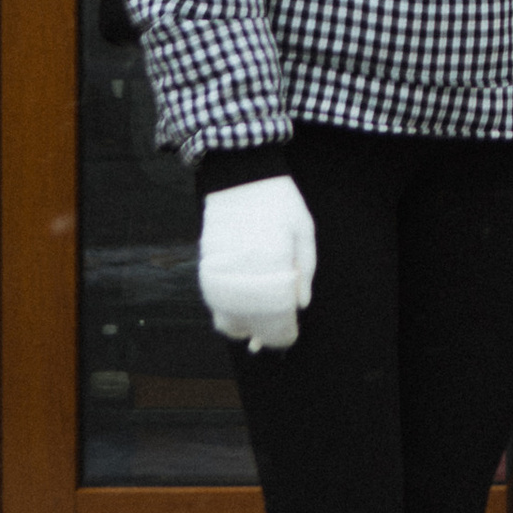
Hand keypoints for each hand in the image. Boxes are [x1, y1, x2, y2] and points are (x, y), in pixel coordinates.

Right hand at [197, 173, 317, 351]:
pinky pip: (214, 299)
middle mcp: (242, 274)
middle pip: (248, 324)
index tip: (289, 337)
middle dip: (260, 336)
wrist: (240, 173)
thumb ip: (305, 268)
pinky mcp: (207, 264)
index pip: (276, 317)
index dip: (283, 333)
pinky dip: (224, 311)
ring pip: (224, 318)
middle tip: (271, 339)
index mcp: (271, 268)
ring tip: (253, 328)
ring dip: (239, 327)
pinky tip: (238, 308)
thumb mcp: (303, 229)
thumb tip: (302, 304)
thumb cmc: (279, 199)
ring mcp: (221, 271)